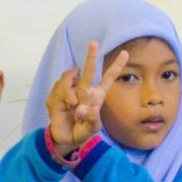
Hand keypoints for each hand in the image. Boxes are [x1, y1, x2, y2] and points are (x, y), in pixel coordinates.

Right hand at [42, 39, 130, 159]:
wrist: (64, 138)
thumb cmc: (81, 131)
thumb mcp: (91, 129)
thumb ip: (91, 119)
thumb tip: (82, 108)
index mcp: (97, 96)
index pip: (108, 79)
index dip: (116, 66)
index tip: (125, 53)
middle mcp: (84, 90)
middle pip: (88, 71)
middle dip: (91, 56)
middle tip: (93, 43)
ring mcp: (70, 91)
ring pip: (70, 78)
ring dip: (71, 93)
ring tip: (73, 106)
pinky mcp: (57, 94)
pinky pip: (60, 89)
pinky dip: (63, 98)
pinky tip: (64, 108)